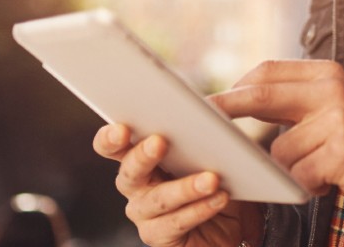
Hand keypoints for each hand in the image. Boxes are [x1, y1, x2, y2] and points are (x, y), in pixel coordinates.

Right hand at [92, 124, 261, 246]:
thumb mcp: (212, 155)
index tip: (122, 129)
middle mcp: (136, 187)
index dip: (111, 139)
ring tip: (211, 178)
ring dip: (185, 187)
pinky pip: (175, 223)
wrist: (232, 228)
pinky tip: (219, 198)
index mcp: (140, 159)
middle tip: (160, 142)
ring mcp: (144, 215)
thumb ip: (201, 135)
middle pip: (129, 172)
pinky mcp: (158, 237)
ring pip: (158, 199)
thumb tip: (211, 109)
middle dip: (142, 156)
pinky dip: (199, 209)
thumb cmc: (218, 184)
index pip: (114, 146)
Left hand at [208, 60, 343, 215]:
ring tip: (318, 170)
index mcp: (326, 74)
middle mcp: (332, 90)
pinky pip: (299, 175)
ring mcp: (338, 120)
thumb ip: (290, 103)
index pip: (268, 72)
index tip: (210, 105)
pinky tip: (328, 182)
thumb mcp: (329, 109)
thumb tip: (237, 101)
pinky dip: (307, 186)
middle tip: (205, 126)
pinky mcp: (343, 153)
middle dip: (227, 110)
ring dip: (291, 170)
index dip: (235, 88)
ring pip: (279, 151)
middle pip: (262, 96)